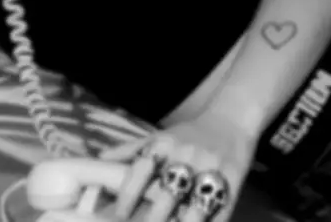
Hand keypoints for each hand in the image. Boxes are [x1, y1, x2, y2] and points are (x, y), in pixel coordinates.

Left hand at [100, 111, 256, 221]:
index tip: (119, 215)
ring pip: (196, 205)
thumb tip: (97, 160)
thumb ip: (129, 150)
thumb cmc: (189, 134)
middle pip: (168, 192)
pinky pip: (222, 210)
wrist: (231, 119)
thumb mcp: (158, 136)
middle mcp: (186, 156)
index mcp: (164, 144)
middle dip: (154, 217)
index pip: (141, 170)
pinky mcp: (233, 182)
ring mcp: (211, 170)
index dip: (128, 195)